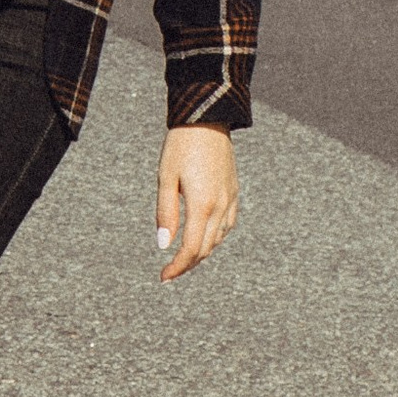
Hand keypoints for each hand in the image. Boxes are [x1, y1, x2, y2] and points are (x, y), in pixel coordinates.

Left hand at [156, 126, 237, 280]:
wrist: (207, 119)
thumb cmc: (181, 145)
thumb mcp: (166, 178)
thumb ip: (166, 213)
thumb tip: (163, 245)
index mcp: (203, 204)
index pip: (191, 249)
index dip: (177, 267)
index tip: (163, 277)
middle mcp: (221, 206)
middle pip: (206, 249)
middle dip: (187, 265)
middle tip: (169, 273)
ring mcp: (231, 200)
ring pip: (218, 240)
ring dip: (201, 253)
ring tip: (182, 258)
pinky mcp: (234, 193)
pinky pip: (227, 225)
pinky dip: (214, 238)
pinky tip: (203, 237)